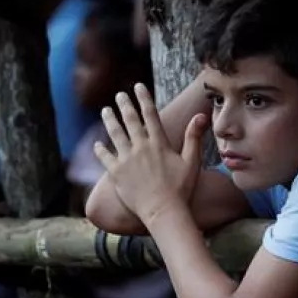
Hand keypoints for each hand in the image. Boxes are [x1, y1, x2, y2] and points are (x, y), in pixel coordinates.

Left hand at [95, 83, 207, 224]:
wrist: (163, 212)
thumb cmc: (181, 189)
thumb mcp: (192, 162)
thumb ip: (194, 137)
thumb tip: (200, 116)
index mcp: (159, 143)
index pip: (150, 114)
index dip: (143, 98)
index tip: (138, 86)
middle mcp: (141, 147)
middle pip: (130, 120)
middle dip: (124, 105)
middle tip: (119, 95)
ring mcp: (127, 160)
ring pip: (115, 134)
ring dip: (110, 120)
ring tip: (105, 110)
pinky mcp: (116, 173)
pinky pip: (105, 157)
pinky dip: (100, 149)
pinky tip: (97, 144)